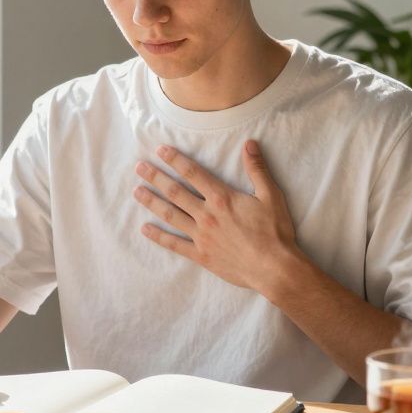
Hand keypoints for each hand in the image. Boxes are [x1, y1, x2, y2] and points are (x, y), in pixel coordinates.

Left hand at [133, 141, 300, 294]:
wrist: (274, 268)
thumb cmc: (275, 232)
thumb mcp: (271, 196)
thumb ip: (257, 169)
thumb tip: (249, 144)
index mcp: (222, 198)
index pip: (192, 174)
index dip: (175, 160)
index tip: (160, 151)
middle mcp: (207, 215)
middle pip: (175, 192)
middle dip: (156, 177)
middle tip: (139, 167)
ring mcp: (201, 236)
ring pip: (171, 215)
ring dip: (152, 202)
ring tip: (136, 192)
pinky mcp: (201, 255)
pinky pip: (175, 244)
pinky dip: (159, 237)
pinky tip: (144, 229)